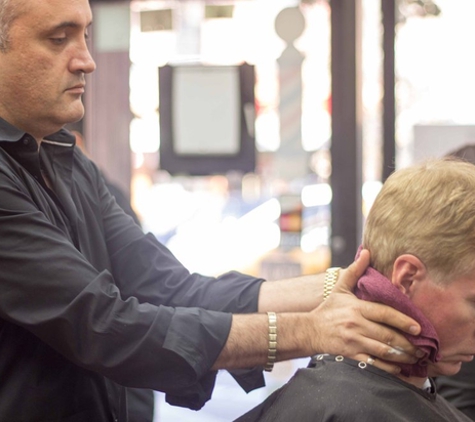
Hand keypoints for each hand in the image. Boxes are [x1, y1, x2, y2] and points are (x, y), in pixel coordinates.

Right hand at [310, 249, 422, 373]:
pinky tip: (398, 367)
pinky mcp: (350, 356)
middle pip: (387, 335)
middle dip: (407, 343)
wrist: (309, 330)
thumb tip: (366, 252)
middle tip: (422, 347)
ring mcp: (353, 341)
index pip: (384, 314)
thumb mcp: (340, 288)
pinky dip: (388, 367)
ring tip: (414, 357)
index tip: (418, 327)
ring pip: (383, 351)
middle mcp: (356, 325)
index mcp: (356, 308)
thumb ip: (354, 271)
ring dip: (402, 356)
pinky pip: (373, 364)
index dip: (403, 321)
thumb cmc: (328, 309)